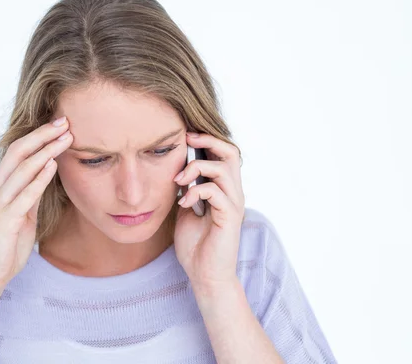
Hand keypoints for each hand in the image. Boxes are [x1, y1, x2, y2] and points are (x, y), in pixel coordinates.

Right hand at [0, 117, 72, 290]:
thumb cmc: (4, 248)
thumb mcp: (21, 217)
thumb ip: (30, 197)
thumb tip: (45, 179)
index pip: (17, 153)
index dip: (37, 137)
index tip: (58, 126)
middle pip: (18, 152)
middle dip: (42, 135)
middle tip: (64, 122)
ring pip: (22, 168)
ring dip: (46, 151)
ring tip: (66, 138)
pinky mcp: (4, 219)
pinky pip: (25, 194)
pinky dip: (40, 177)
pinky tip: (53, 165)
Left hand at [172, 132, 244, 290]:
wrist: (204, 275)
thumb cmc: (196, 246)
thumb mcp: (186, 210)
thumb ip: (187, 190)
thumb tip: (177, 171)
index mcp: (224, 189)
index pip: (223, 155)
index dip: (207, 141)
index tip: (185, 136)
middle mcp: (233, 193)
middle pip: (231, 153)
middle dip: (208, 141)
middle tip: (186, 139)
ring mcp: (234, 204)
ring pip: (224, 168)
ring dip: (197, 168)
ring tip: (179, 179)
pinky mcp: (229, 217)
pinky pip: (215, 191)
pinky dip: (196, 191)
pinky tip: (183, 201)